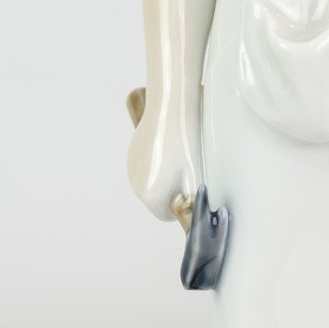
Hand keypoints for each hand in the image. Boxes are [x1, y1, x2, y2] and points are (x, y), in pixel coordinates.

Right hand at [126, 92, 200, 225]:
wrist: (171, 109)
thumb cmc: (187, 144)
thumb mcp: (196, 177)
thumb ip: (192, 202)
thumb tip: (192, 218)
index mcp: (150, 196)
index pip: (167, 214)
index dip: (182, 204)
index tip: (193, 187)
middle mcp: (136, 185)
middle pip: (158, 198)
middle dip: (173, 189)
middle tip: (189, 169)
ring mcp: (132, 168)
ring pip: (153, 181)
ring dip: (166, 176)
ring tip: (181, 155)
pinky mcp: (133, 153)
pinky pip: (148, 166)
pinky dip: (159, 162)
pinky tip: (170, 145)